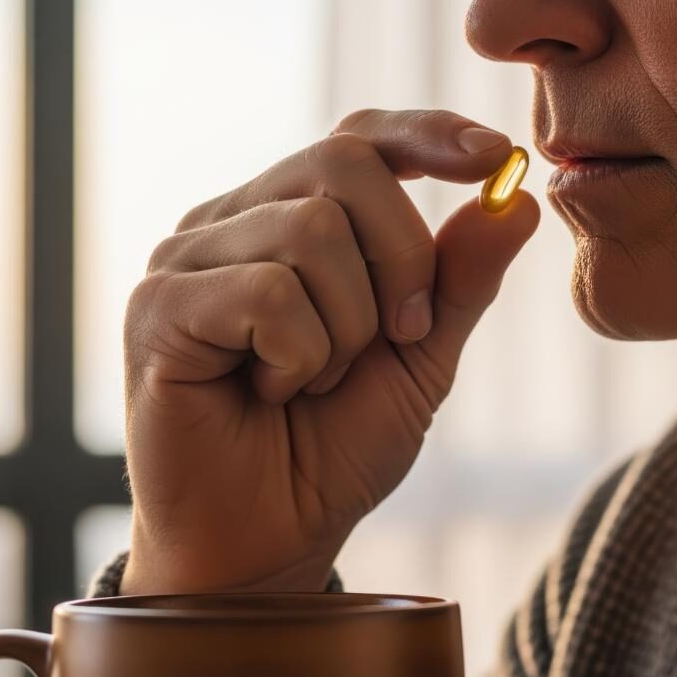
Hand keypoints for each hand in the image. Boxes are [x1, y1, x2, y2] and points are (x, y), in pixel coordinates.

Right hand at [121, 109, 540, 593]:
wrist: (269, 542)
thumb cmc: (331, 450)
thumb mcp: (421, 359)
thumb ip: (461, 279)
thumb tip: (519, 197)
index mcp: (287, 219)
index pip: (356, 138)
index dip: (426, 134)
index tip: (494, 158)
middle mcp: (230, 224)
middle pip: (342, 166)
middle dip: (402, 259)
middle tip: (398, 338)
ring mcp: (185, 261)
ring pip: (310, 231)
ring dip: (346, 327)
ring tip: (314, 382)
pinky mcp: (156, 309)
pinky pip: (267, 292)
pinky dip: (299, 355)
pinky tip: (273, 393)